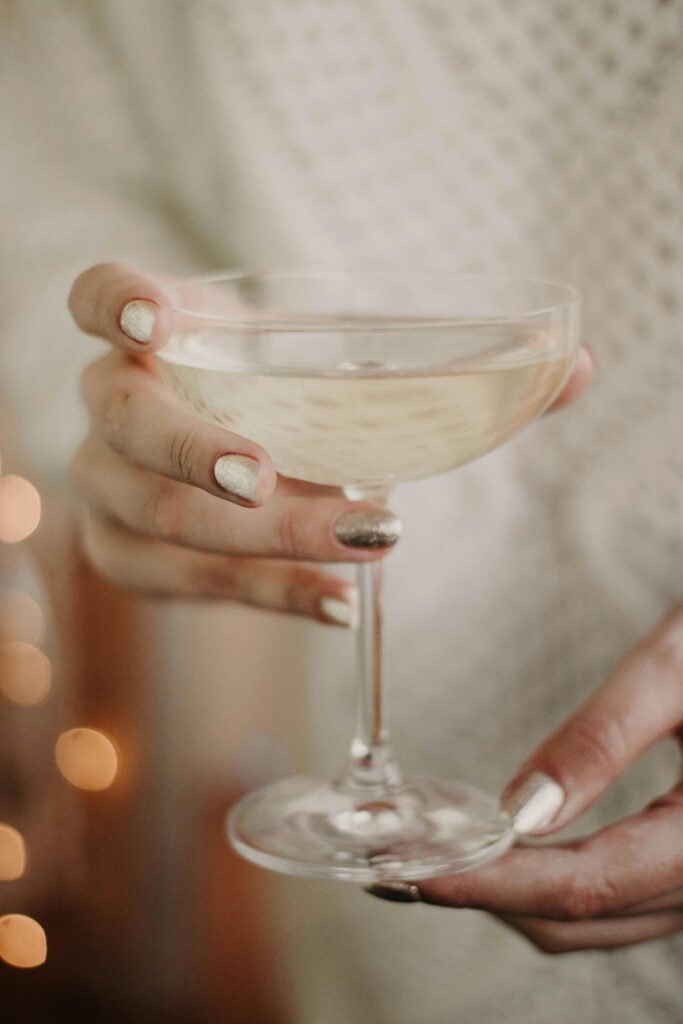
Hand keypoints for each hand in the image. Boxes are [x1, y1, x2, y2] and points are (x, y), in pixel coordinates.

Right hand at [68, 263, 592, 623]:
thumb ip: (452, 369)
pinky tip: (332, 600)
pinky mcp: (129, 560)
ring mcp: (110, 490)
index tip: (155, 318)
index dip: (115, 302)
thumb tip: (577, 370)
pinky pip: (188, 586)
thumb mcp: (338, 370)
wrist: (227, 465)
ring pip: (158, 522)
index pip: (98, 296)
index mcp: (155, 337)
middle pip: (131, 425)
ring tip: (357, 543)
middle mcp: (115, 410)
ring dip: (259, 539)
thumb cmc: (286, 402)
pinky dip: (265, 593)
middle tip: (266, 478)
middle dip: (197, 452)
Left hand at [390, 607, 682, 952]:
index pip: (589, 884)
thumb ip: (602, 738)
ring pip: (601, 921)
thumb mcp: (677, 671)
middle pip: (587, 920)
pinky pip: (620, 897)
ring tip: (446, 856)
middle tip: (414, 859)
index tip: (423, 871)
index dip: (498, 884)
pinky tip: (511, 850)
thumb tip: (522, 808)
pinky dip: (556, 883)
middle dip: (495, 896)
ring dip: (519, 896)